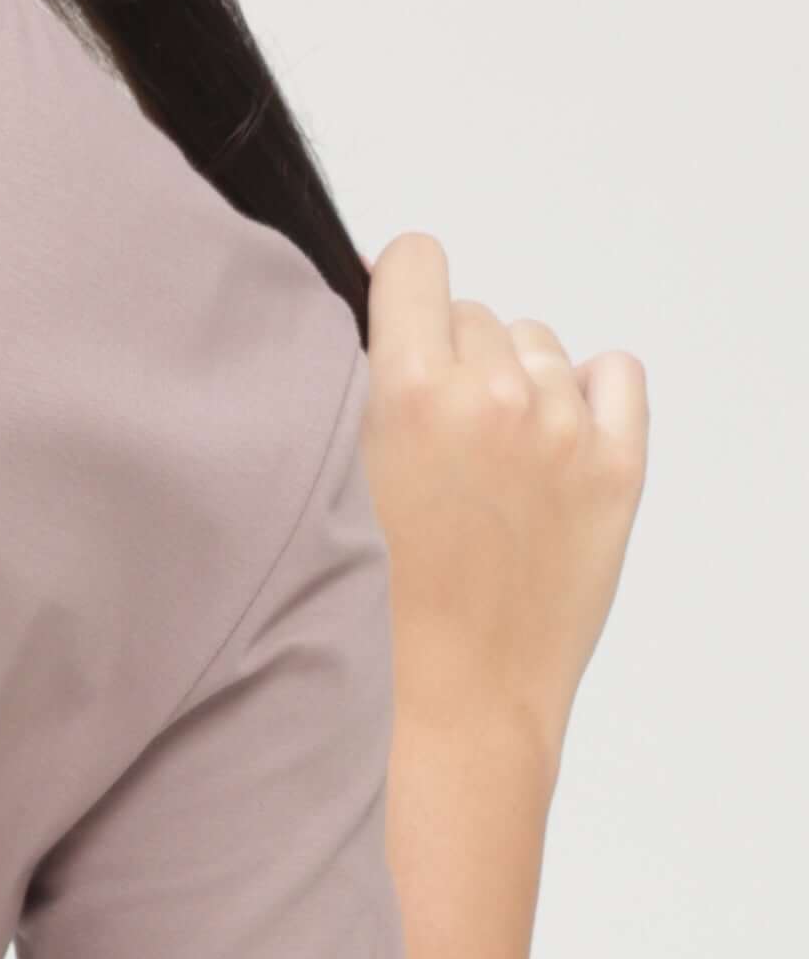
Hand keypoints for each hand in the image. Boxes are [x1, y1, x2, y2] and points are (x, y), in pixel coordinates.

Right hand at [363, 228, 648, 767]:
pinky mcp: (618, 465)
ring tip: (492, 462)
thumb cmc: (382, 606)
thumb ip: (367, 391)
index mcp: (409, 391)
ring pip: (538, 344)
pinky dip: (589, 394)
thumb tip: (393, 324)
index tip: (400, 330)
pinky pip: (615, 373)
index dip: (403, 292)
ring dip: (516, 382)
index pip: (416, 261)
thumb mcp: (340, 480)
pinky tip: (554, 447)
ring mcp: (564, 428)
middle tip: (438, 441)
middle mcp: (495, 395)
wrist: (456, 697)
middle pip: (474, 314)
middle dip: (455, 360)